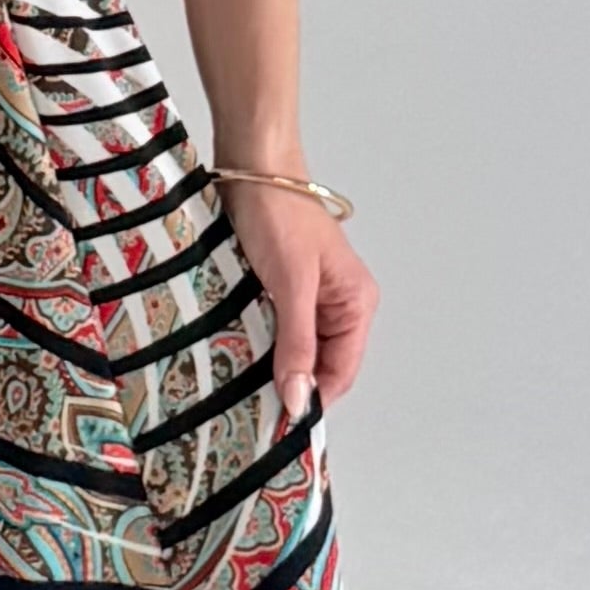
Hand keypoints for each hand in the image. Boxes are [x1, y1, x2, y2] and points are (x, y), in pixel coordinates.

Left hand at [214, 176, 377, 426]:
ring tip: (238, 383)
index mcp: (356, 304)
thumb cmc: (279, 215)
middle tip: (250, 408)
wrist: (251, 167)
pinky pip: (272, 329)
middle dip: (289, 383)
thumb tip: (300, 400)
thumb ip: (297, 344)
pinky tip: (233, 352)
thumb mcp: (291, 285)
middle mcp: (337, 305)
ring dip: (269, 364)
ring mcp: (308, 297)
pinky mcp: (279, 288)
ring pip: (292, 349)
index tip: (277, 423)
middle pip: (318, 365)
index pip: (341, 372)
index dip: (313, 399)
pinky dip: (256, 342)